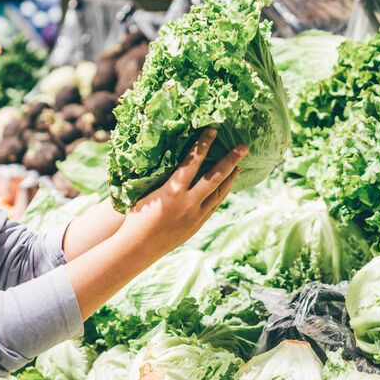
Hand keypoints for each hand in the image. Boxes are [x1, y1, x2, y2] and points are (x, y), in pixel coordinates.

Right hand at [118, 128, 246, 258]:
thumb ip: (162, 178)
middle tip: (244, 147)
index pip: (192, 162)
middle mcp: (188, 203)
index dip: (203, 145)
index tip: (213, 130)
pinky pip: (214, 206)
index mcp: (172, 191)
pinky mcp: (197, 225)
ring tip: (240, 165)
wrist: (137, 248)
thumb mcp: (146, 192)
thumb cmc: (135, 217)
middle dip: (230, 160)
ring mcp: (195, 216)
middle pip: (215, 177)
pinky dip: (222, 193)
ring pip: (219, 193)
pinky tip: (226, 186)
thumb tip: (170, 159)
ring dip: (230, 178)